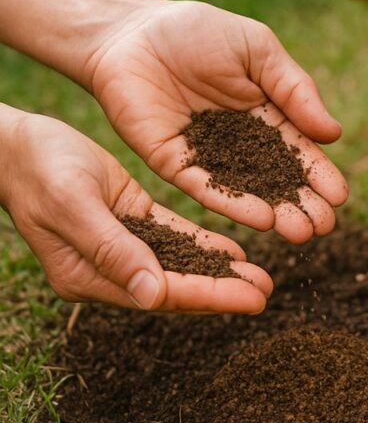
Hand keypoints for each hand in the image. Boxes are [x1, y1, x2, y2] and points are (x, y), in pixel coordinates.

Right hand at [0, 107, 272, 312]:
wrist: (14, 143)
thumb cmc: (38, 168)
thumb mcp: (75, 205)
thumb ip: (112, 249)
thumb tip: (152, 295)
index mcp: (87, 275)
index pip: (160, 293)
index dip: (209, 296)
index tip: (251, 300)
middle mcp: (106, 267)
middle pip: (175, 285)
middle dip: (222, 290)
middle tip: (267, 291)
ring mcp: (119, 244)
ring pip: (178, 263)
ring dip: (218, 271)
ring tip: (261, 277)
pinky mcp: (130, 218)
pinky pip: (173, 237)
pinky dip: (202, 245)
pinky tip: (234, 250)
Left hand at [85, 0, 347, 243]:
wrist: (131, 30)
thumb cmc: (198, 31)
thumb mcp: (259, 51)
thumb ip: (295, 89)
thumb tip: (334, 134)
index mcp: (268, 114)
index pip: (299, 151)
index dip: (320, 174)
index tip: (340, 196)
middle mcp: (241, 142)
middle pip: (278, 179)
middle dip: (303, 203)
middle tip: (325, 226)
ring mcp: (208, 156)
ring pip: (247, 191)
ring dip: (276, 213)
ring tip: (301, 233)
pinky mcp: (174, 163)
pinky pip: (207, 188)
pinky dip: (233, 204)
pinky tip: (261, 218)